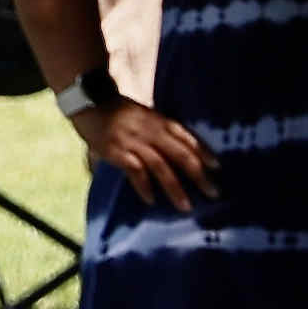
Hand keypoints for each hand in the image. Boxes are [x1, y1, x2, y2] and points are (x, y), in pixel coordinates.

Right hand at [76, 96, 219, 207]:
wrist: (89, 102)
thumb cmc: (118, 110)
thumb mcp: (145, 114)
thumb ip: (159, 130)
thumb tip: (179, 148)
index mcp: (160, 121)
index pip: (187, 137)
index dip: (203, 152)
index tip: (217, 167)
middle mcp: (151, 131)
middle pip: (181, 155)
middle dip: (199, 176)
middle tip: (213, 193)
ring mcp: (134, 142)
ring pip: (161, 167)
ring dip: (175, 188)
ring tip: (186, 206)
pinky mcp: (117, 152)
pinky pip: (135, 171)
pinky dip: (144, 186)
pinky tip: (151, 200)